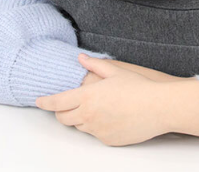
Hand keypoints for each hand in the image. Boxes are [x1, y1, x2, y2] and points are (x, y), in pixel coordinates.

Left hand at [36, 53, 172, 146]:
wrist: (159, 108)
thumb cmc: (139, 88)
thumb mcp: (116, 72)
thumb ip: (96, 65)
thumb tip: (82, 58)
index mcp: (88, 97)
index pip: (57, 102)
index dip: (46, 102)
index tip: (39, 101)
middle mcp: (89, 115)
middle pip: (63, 118)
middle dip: (60, 112)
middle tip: (66, 105)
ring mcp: (98, 130)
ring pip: (79, 127)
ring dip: (80, 119)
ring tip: (94, 108)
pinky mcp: (108, 140)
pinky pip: (96, 135)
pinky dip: (97, 127)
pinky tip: (110, 118)